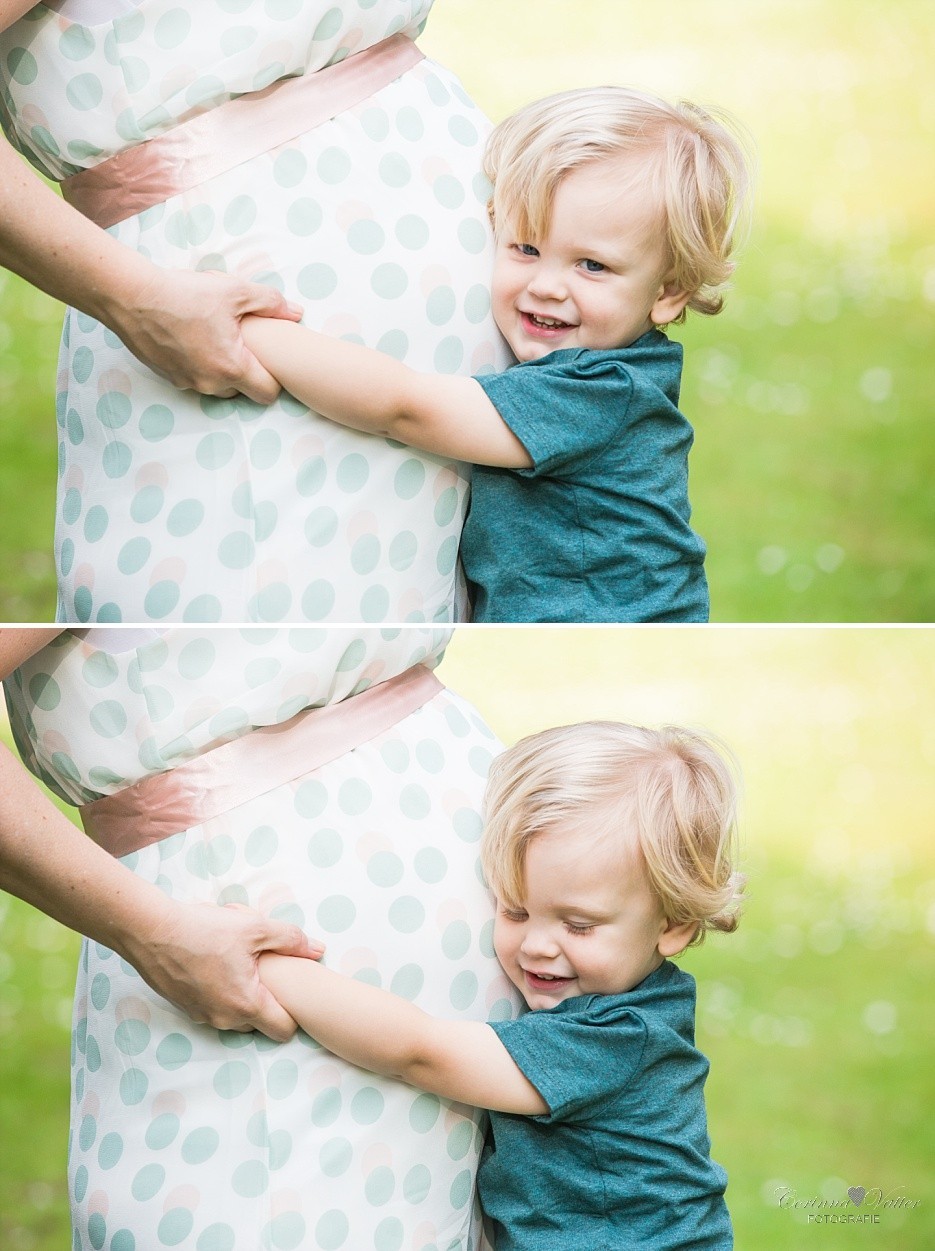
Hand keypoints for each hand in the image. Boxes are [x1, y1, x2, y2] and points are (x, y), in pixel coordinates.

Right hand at [106, 268, 302, 403]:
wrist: (132, 297)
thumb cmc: (185, 294)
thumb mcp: (235, 291)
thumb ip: (270, 302)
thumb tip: (296, 312)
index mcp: (232, 367)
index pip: (269, 393)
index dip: (275, 378)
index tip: (270, 359)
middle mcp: (210, 384)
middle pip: (244, 392)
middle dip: (249, 373)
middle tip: (245, 345)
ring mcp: (188, 384)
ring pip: (218, 387)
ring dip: (223, 370)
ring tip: (218, 339)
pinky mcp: (169, 378)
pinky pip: (195, 379)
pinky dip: (200, 366)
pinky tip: (194, 339)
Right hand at [124, 900, 323, 1040]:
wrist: (152, 931)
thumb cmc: (205, 930)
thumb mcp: (256, 927)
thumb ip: (291, 940)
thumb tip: (318, 950)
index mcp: (247, 1004)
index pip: (284, 1030)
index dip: (295, 1013)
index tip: (293, 991)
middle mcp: (225, 1019)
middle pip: (260, 1023)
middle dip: (268, 1000)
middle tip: (265, 969)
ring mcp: (202, 1016)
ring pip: (236, 1015)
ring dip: (243, 994)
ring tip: (240, 961)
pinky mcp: (186, 1008)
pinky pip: (215, 1007)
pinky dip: (222, 991)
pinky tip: (218, 962)